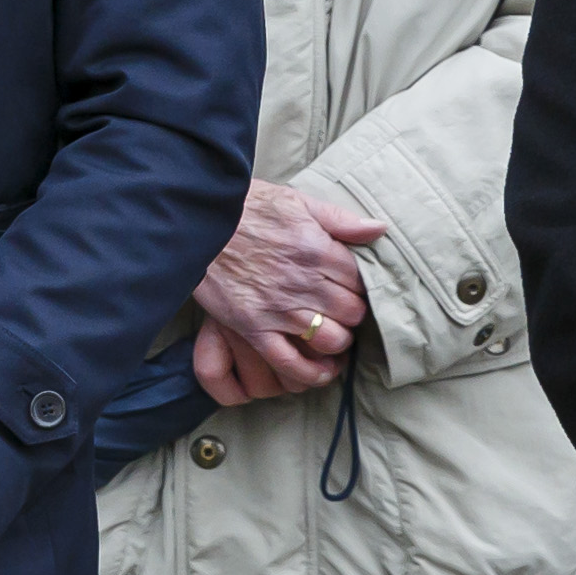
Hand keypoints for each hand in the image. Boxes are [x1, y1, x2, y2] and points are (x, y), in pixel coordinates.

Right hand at [191, 180, 388, 402]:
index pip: (360, 281)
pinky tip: (321, 371)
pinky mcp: (253, 328)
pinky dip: (311, 373)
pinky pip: (290, 362)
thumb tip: (379, 229)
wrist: (197, 222)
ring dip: (338, 340)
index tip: (351, 287)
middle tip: (342, 310)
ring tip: (332, 334)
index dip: (360, 286)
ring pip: (331, 339)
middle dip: (352, 313)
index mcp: (316, 249)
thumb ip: (340, 219)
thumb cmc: (247, 209)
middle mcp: (302, 282)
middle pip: (351, 312)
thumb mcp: (296, 201)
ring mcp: (278, 309)